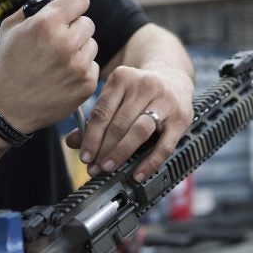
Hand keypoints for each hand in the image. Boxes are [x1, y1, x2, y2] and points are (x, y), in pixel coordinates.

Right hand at [0, 0, 98, 132]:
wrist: (7, 107)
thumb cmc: (7, 65)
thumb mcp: (12, 29)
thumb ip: (36, 2)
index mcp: (46, 25)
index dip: (73, 5)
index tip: (67, 13)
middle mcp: (66, 44)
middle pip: (88, 23)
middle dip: (74, 29)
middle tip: (57, 43)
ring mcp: (78, 66)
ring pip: (92, 45)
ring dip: (79, 50)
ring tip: (59, 62)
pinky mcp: (86, 85)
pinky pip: (94, 66)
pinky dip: (82, 69)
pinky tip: (64, 77)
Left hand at [66, 64, 193, 181]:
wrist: (174, 79)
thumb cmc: (139, 93)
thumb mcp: (117, 97)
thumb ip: (97, 118)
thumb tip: (72, 141)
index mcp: (123, 78)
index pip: (102, 112)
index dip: (91, 137)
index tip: (85, 156)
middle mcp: (144, 85)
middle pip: (119, 123)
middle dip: (104, 149)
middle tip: (94, 167)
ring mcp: (165, 101)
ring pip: (139, 131)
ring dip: (121, 153)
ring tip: (109, 168)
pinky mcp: (181, 118)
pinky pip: (164, 145)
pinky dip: (149, 162)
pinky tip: (138, 174)